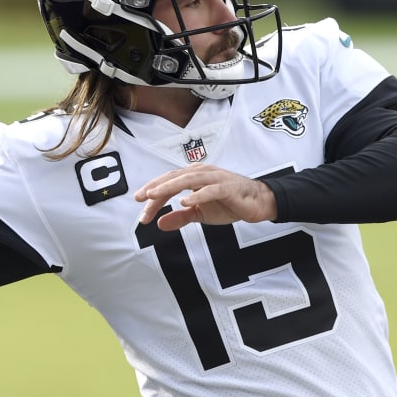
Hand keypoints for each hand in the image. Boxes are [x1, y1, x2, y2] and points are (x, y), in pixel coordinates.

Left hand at [134, 164, 277, 230]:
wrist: (258, 203)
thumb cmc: (229, 203)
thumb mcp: (200, 214)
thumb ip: (181, 217)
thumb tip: (160, 224)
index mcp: (194, 177)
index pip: (168, 184)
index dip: (153, 197)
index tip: (142, 213)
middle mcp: (202, 173)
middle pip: (173, 178)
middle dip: (155, 189)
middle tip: (139, 199)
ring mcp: (215, 178)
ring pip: (188, 180)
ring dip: (169, 187)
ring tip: (153, 196)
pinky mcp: (227, 187)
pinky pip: (210, 190)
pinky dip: (197, 195)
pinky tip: (185, 202)